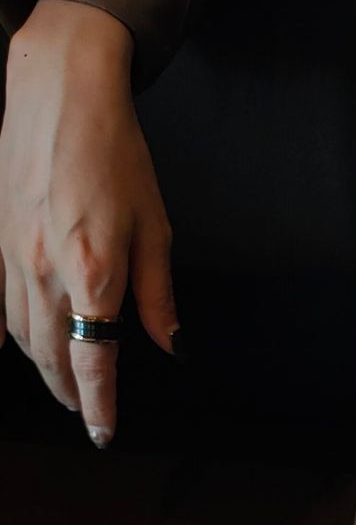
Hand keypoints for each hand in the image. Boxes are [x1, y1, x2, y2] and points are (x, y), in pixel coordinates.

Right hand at [0, 0, 182, 445]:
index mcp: (93, 273)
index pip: (93, 361)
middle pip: (52, 357)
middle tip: (85, 413)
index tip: (104, 432)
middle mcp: (45, 272)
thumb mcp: (154, 227)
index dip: (99, 405)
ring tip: (61, 385)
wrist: (58, 92)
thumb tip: (170, 343)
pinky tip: (9, 345)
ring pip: (22, 335)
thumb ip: (158, 294)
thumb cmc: (115, 153)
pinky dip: (3, 330)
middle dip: (69, 393)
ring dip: (41, 368)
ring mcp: (11, 255)